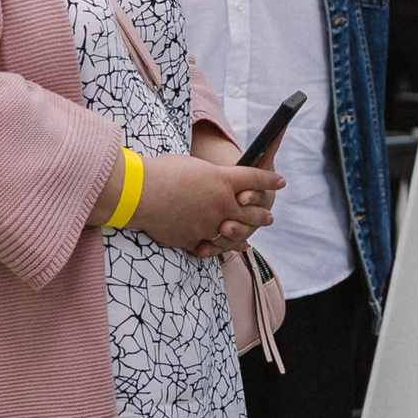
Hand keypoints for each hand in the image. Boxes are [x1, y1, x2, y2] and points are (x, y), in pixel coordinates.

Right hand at [129, 153, 281, 258]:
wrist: (137, 193)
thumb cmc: (161, 172)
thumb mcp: (193, 167)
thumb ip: (211, 179)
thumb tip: (217, 186)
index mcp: (222, 180)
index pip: (254, 178)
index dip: (269, 180)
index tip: (280, 181)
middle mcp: (221, 204)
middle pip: (251, 211)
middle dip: (262, 213)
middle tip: (268, 216)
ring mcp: (208, 225)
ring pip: (233, 234)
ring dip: (244, 235)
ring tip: (249, 237)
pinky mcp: (193, 239)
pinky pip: (209, 247)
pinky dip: (216, 249)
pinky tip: (222, 250)